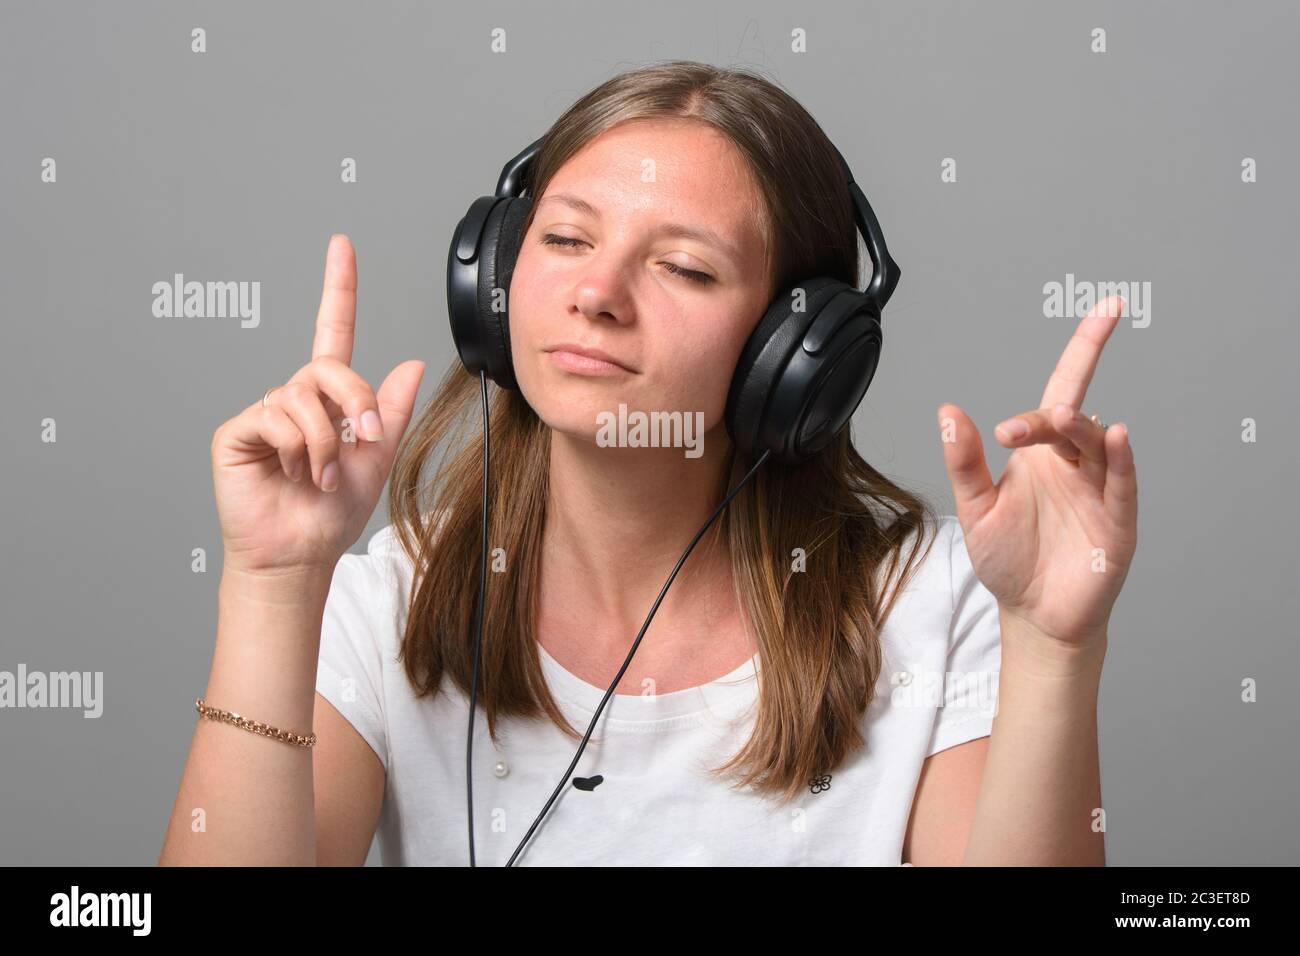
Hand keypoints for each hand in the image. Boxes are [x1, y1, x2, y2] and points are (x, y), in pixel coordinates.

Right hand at [211, 234, 425, 576]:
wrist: (300, 553)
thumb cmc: (331, 512)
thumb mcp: (376, 458)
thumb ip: (390, 411)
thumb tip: (411, 363)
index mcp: (328, 400)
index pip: (332, 331)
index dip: (338, 288)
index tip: (342, 246)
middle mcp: (294, 399)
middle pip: (327, 367)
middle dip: (354, 400)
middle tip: (362, 438)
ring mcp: (264, 414)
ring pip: (302, 397)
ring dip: (323, 441)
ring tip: (319, 475)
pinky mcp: (239, 432)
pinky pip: (275, 417)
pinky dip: (295, 447)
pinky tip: (291, 473)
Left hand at [936, 295, 1137, 650]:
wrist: (1033, 616)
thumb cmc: (1008, 560)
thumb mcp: (974, 510)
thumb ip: (964, 462)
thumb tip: (947, 411)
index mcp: (1041, 454)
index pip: (1063, 390)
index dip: (1085, 349)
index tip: (1101, 312)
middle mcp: (1074, 465)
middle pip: (1071, 418)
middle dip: (1052, 411)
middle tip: (1024, 423)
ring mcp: (1100, 491)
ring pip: (1095, 446)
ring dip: (1079, 428)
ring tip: (1062, 419)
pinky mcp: (1117, 523)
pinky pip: (1122, 484)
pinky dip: (1119, 460)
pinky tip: (1113, 436)